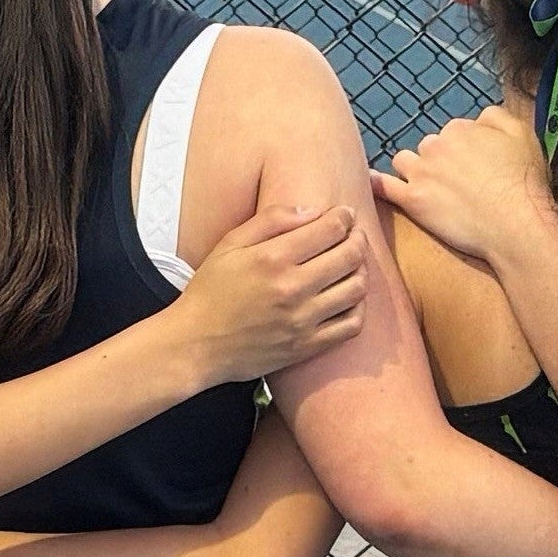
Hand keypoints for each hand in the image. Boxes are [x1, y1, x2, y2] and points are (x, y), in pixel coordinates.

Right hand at [165, 204, 367, 382]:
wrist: (196, 345)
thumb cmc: (210, 291)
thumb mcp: (230, 244)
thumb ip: (272, 220)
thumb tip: (313, 210)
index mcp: (273, 258)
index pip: (330, 229)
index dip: (344, 217)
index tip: (344, 214)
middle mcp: (292, 288)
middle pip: (349, 256)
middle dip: (358, 239)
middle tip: (354, 235)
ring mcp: (302, 320)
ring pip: (356, 289)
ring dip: (361, 270)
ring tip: (353, 264)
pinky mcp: (307, 346)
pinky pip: (351, 325)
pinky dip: (358, 307)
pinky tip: (348, 296)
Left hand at [373, 105, 557, 268]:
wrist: (516, 225)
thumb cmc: (524, 182)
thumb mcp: (522, 134)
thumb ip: (496, 117)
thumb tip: (480, 117)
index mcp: (460, 129)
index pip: (454, 133)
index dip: (465, 151)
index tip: (475, 168)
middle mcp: (436, 146)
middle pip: (429, 147)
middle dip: (440, 161)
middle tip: (459, 184)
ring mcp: (421, 173)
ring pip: (405, 162)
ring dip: (414, 171)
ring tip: (430, 189)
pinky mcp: (412, 200)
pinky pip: (384, 187)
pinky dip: (375, 183)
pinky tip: (369, 182)